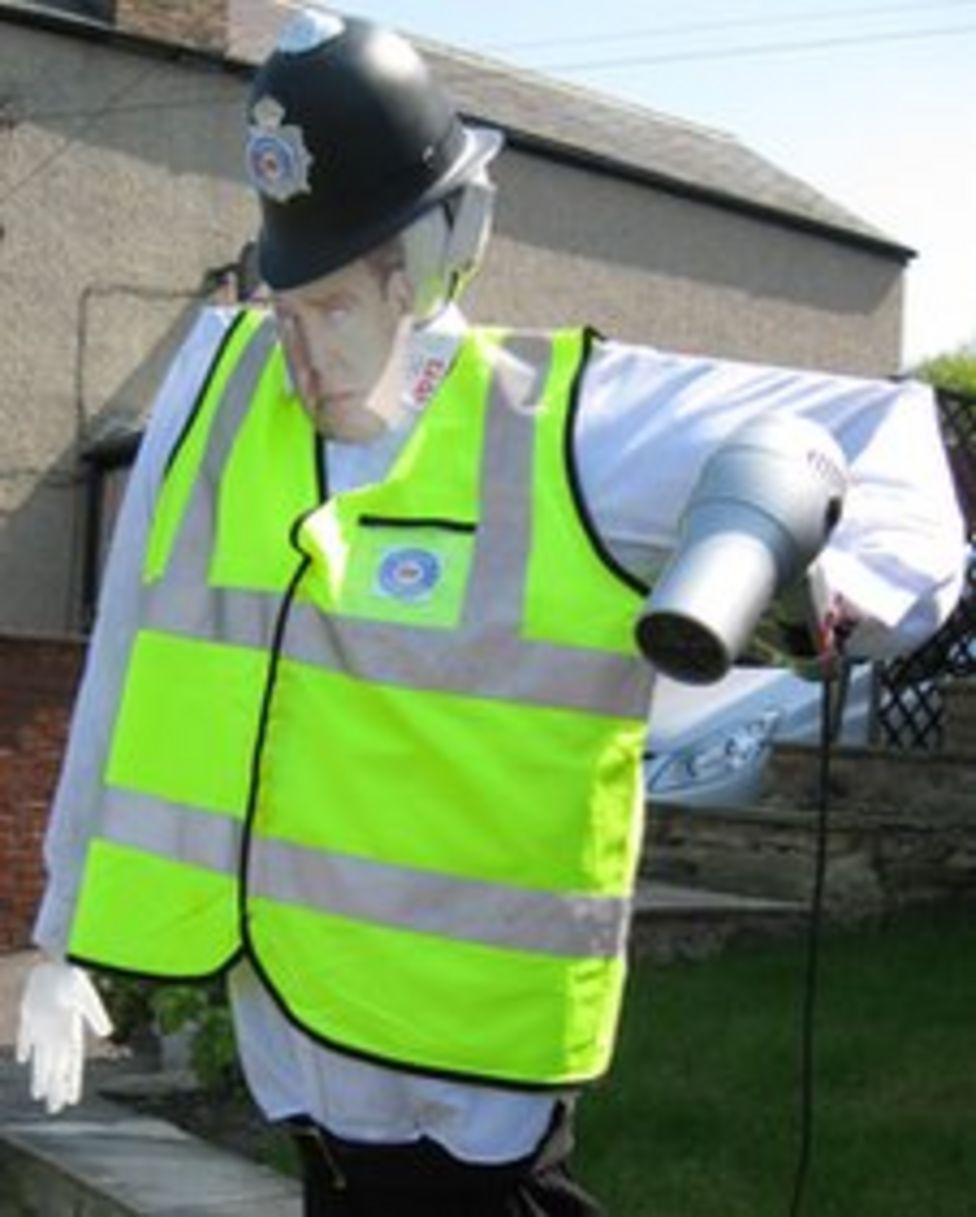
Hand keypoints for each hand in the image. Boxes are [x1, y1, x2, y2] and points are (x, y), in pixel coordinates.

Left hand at [16, 960, 113, 1113]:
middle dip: (55, 1087)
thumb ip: (95, 1013)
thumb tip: (107, 1032)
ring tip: (40, 1095)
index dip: (71, 1082)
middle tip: (54, 1109)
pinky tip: (23, 1060)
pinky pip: (27, 1035)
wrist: (57, 957)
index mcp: (70, 1030)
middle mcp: (57, 1031)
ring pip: (41, 1056)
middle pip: (56, 1065)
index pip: (71, 1062)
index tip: (71, 1101)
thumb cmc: (73, 975)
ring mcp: (43, 1023)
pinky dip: (25, 1048)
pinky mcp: (29, 1012)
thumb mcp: (85, 995)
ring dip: (40, 1075)